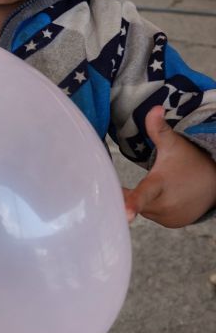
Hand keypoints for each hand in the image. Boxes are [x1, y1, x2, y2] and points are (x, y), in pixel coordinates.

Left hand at [123, 106, 215, 227]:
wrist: (214, 181)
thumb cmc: (189, 161)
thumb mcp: (173, 144)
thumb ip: (158, 129)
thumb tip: (154, 108)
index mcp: (161, 184)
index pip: (145, 194)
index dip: (133, 203)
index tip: (126, 214)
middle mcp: (164, 205)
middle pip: (135, 200)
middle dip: (133, 191)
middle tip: (153, 176)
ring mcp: (168, 218)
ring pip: (143, 208)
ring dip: (146, 198)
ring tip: (165, 185)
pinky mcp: (171, 224)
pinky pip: (153, 214)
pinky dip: (155, 206)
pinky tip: (168, 195)